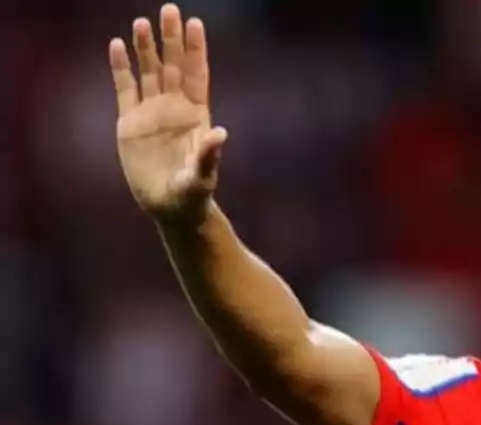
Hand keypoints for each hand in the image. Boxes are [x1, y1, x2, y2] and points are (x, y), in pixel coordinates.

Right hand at [110, 3, 225, 222]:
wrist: (170, 208)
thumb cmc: (193, 194)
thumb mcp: (202, 176)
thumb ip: (208, 154)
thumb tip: (221, 133)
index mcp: (196, 115)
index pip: (197, 74)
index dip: (196, 50)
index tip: (195, 23)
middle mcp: (174, 107)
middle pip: (173, 65)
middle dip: (171, 39)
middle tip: (169, 10)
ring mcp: (152, 112)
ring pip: (149, 72)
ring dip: (146, 48)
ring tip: (142, 23)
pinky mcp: (130, 122)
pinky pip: (124, 88)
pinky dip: (121, 68)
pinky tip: (117, 45)